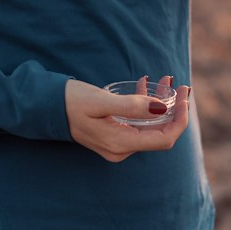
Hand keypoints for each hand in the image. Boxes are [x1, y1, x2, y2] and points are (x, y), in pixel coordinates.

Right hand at [65, 75, 190, 162]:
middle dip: (174, 108)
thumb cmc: (71, 102)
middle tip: (180, 84)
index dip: (180, 118)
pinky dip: (145, 105)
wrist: (46, 108)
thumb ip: (132, 106)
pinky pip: (137, 123)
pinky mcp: (113, 135)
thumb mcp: (101, 101)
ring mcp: (117, 144)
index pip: (165, 138)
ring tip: (165, 80)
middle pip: (160, 132)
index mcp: (120, 143)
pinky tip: (144, 85)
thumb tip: (162, 108)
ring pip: (150, 126)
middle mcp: (121, 149)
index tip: (185, 95)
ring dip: (161, 104)